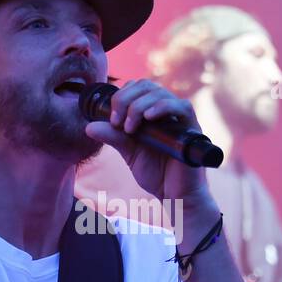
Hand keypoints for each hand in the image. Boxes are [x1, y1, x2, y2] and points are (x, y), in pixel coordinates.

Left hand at [84, 79, 208, 203]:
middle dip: (126, 99)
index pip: (137, 87)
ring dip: (138, 106)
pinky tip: (148, 117)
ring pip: (159, 93)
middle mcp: (167, 110)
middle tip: (118, 122)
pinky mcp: (192, 128)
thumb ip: (113, 137)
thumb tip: (89, 127)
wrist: (175, 196)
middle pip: (146, 85)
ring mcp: (180, 117)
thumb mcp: (129, 152)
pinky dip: (162, 107)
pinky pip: (181, 106)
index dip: (121, 96)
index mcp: (153, 112)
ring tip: (130, 128)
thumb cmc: (156, 173)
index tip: (112, 120)